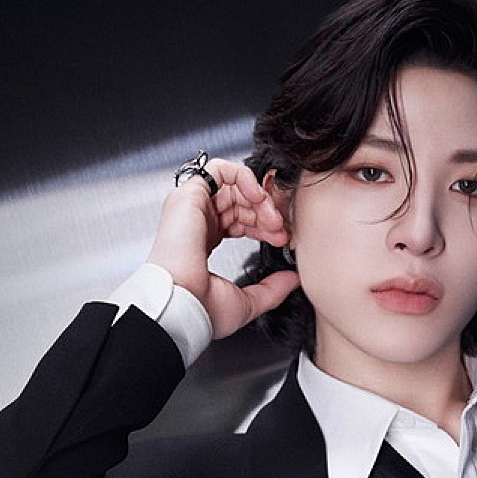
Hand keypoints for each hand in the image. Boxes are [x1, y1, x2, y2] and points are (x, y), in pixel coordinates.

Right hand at [147, 158, 299, 338]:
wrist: (183, 305)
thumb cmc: (201, 309)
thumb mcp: (247, 301)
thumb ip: (272, 289)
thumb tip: (293, 279)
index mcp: (205, 244)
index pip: (241, 221)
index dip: (265, 227)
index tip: (282, 240)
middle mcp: (198, 223)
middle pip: (240, 202)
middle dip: (268, 213)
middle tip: (283, 230)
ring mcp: (193, 207)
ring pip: (234, 186)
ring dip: (261, 199)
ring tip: (273, 220)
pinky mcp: (190, 194)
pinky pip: (220, 169)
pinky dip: (244, 177)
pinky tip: (258, 197)